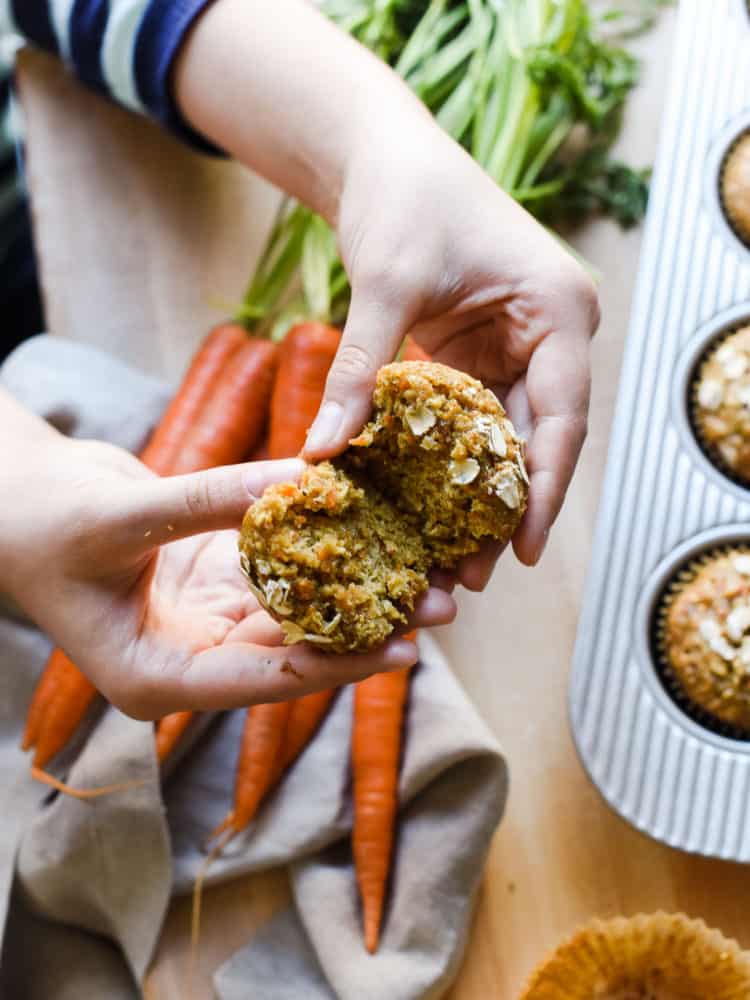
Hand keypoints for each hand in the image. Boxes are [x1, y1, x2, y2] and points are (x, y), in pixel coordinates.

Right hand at [4, 425, 454, 720]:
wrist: (17, 499)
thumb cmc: (43, 521)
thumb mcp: (124, 515)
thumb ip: (211, 501)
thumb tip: (304, 481)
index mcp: (157, 677)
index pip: (265, 682)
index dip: (337, 666)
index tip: (404, 649)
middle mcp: (191, 658)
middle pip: (295, 652)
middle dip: (367, 629)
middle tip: (441, 608)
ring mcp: (207, 620)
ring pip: (298, 613)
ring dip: (359, 592)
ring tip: (429, 574)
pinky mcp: (218, 582)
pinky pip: (282, 571)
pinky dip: (325, 553)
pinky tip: (376, 533)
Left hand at [303, 128, 598, 581]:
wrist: (385, 158)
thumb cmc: (401, 200)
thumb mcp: (384, 285)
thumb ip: (362, 372)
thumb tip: (320, 455)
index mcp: (558, 311)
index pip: (563, 417)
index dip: (544, 490)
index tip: (525, 551)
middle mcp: (550, 334)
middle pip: (536, 439)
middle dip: (505, 508)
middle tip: (474, 576)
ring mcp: (517, 347)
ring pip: (503, 438)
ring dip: (475, 496)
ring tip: (449, 561)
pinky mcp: (479, 355)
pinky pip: (471, 420)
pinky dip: (449, 463)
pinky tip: (426, 509)